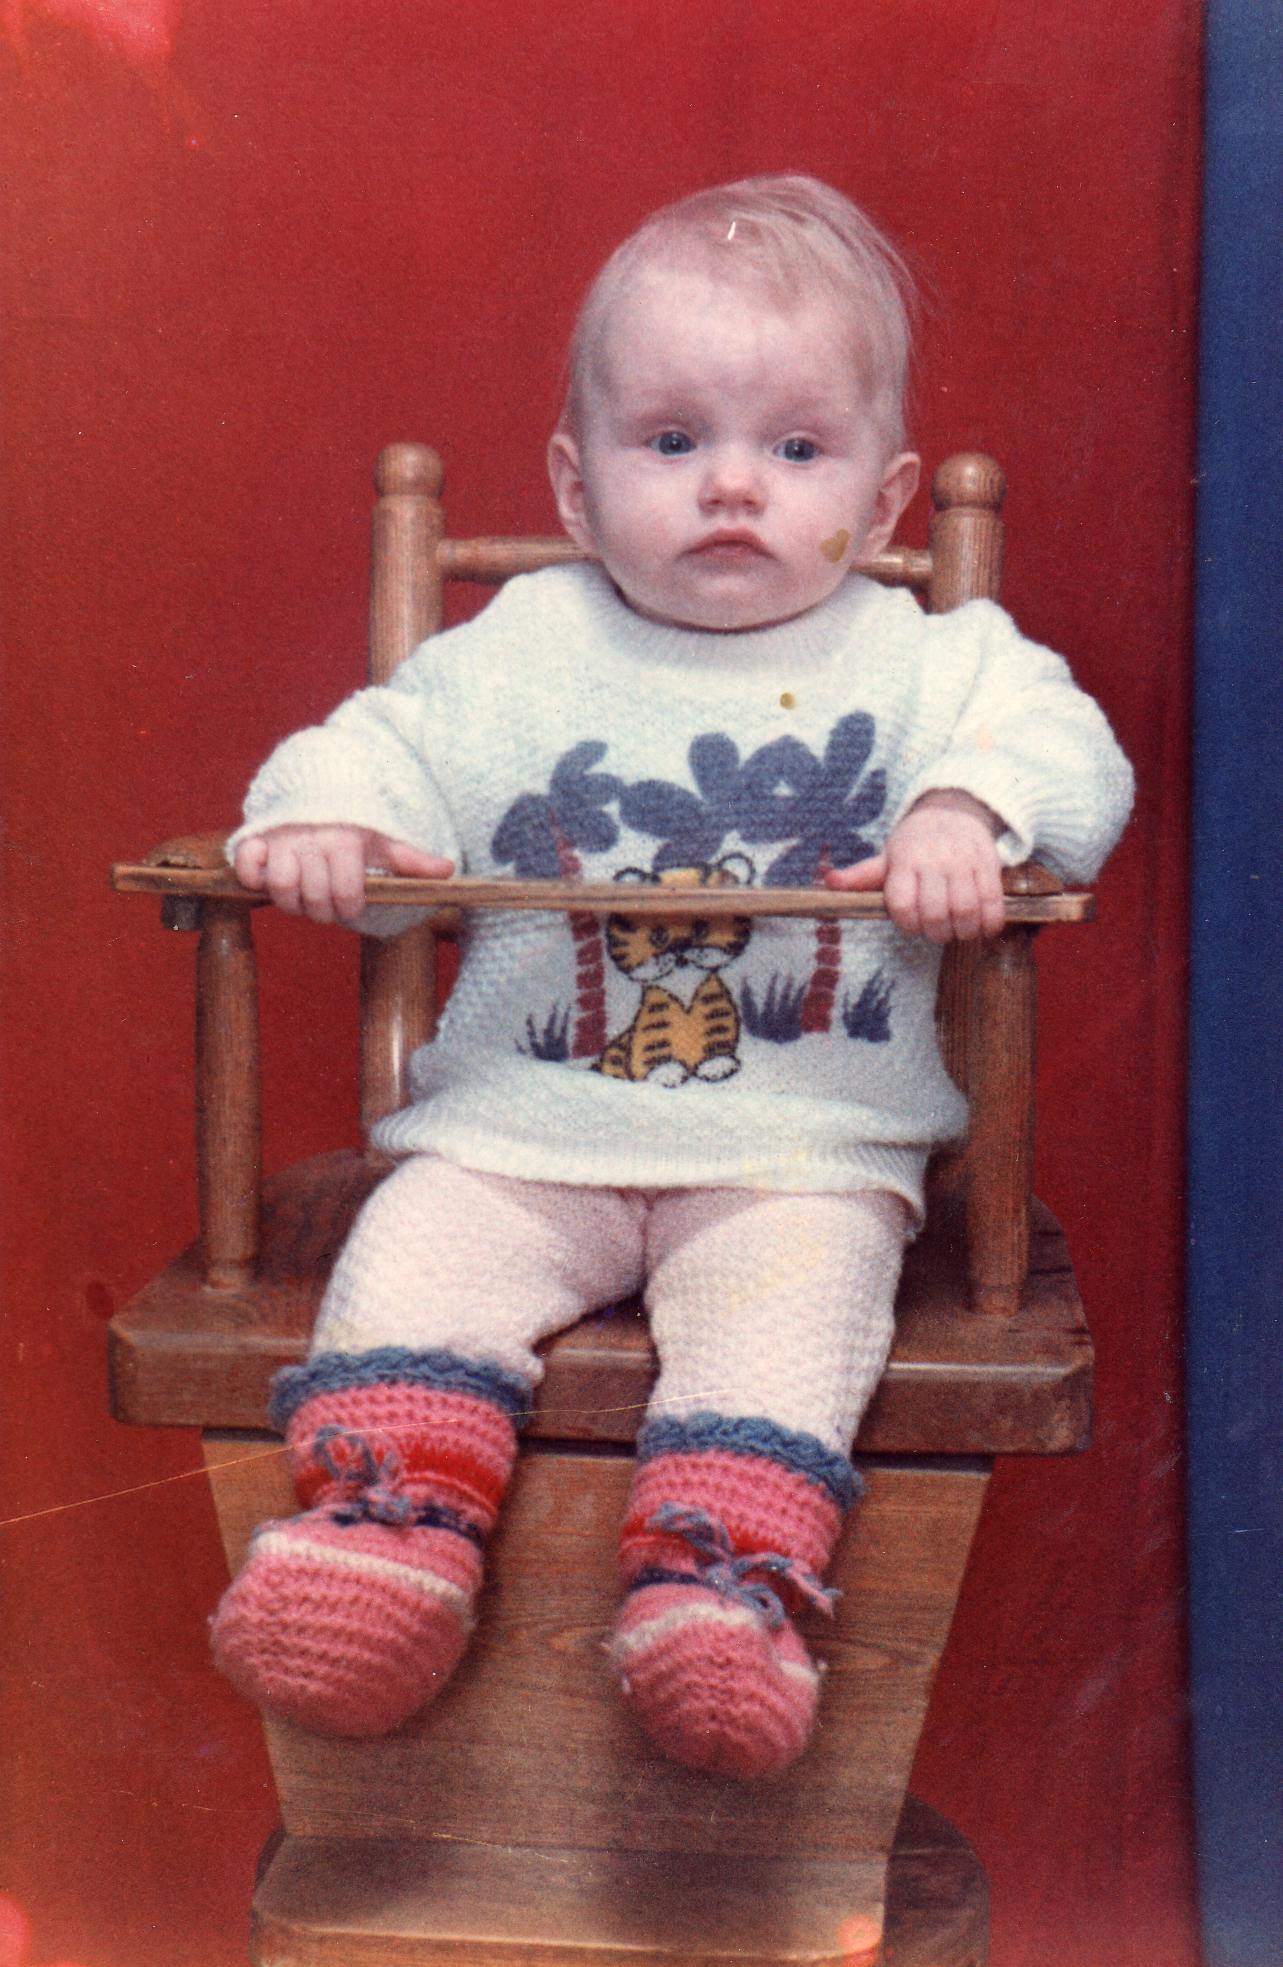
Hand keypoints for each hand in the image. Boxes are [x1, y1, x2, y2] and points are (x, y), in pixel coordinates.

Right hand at [233, 825, 453, 924]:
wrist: (316, 789)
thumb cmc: (353, 825)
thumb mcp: (383, 840)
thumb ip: (411, 860)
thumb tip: (448, 870)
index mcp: (344, 842)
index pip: (346, 894)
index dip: (350, 908)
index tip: (350, 903)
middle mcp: (311, 840)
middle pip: (314, 899)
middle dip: (323, 910)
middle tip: (326, 902)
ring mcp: (280, 840)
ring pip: (280, 888)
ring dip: (291, 900)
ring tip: (302, 892)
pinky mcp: (254, 840)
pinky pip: (245, 866)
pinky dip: (253, 876)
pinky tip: (268, 874)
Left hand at [825, 791, 1005, 941]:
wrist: (954, 811)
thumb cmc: (915, 844)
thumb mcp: (887, 856)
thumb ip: (861, 876)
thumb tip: (829, 882)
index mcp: (905, 861)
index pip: (902, 904)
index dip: (907, 924)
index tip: (911, 924)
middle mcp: (934, 861)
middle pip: (935, 913)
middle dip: (935, 932)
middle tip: (936, 931)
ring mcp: (964, 862)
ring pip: (965, 910)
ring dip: (962, 931)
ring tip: (958, 930)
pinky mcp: (989, 864)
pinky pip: (993, 903)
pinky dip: (989, 923)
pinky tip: (981, 926)